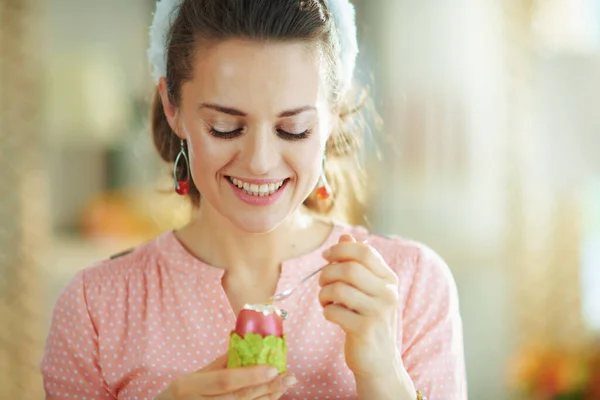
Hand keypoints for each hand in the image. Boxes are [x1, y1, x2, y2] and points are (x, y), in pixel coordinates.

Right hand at [157, 354, 296, 399]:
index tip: (273, 368)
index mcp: (189, 386)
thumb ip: (218, 365)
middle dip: (267, 388)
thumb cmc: (178, 395)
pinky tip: (270, 397)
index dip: (251, 375)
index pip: (225, 381)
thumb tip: (245, 346)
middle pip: (239, 398)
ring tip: (285, 385)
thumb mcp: (192, 377)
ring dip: (267, 398)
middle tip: (289, 377)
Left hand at [319, 234, 402, 378]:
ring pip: (339, 288)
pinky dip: (326, 311)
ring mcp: (378, 312)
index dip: (340, 249)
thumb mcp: (367, 290)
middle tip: (322, 283)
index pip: (364, 251)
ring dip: (324, 293)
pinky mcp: (365, 329)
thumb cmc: (369, 320)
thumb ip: (357, 263)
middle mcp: (388, 293)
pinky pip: (334, 311)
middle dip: (327, 273)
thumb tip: (344, 236)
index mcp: (389, 279)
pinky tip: (331, 314)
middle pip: (349, 268)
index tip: (326, 256)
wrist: (379, 361)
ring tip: (325, 300)